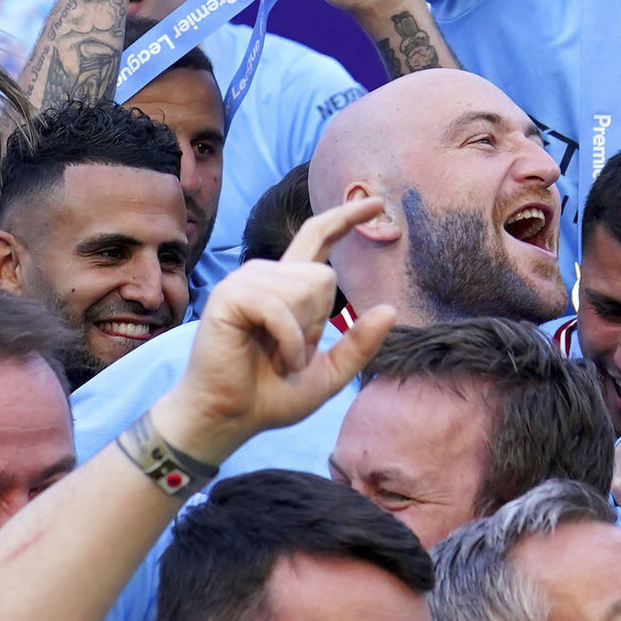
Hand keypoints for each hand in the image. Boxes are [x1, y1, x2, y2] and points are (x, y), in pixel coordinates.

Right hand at [153, 201, 394, 461]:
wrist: (230, 418)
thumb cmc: (270, 396)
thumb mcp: (329, 373)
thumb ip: (359, 344)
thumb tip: (390, 309)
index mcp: (287, 288)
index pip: (318, 238)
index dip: (345, 218)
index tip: (375, 202)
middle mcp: (265, 276)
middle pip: (322, 275)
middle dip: (318, 322)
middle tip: (289, 352)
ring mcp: (244, 282)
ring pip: (305, 289)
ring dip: (301, 337)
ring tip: (278, 358)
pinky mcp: (230, 296)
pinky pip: (280, 307)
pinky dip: (288, 342)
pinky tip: (276, 359)